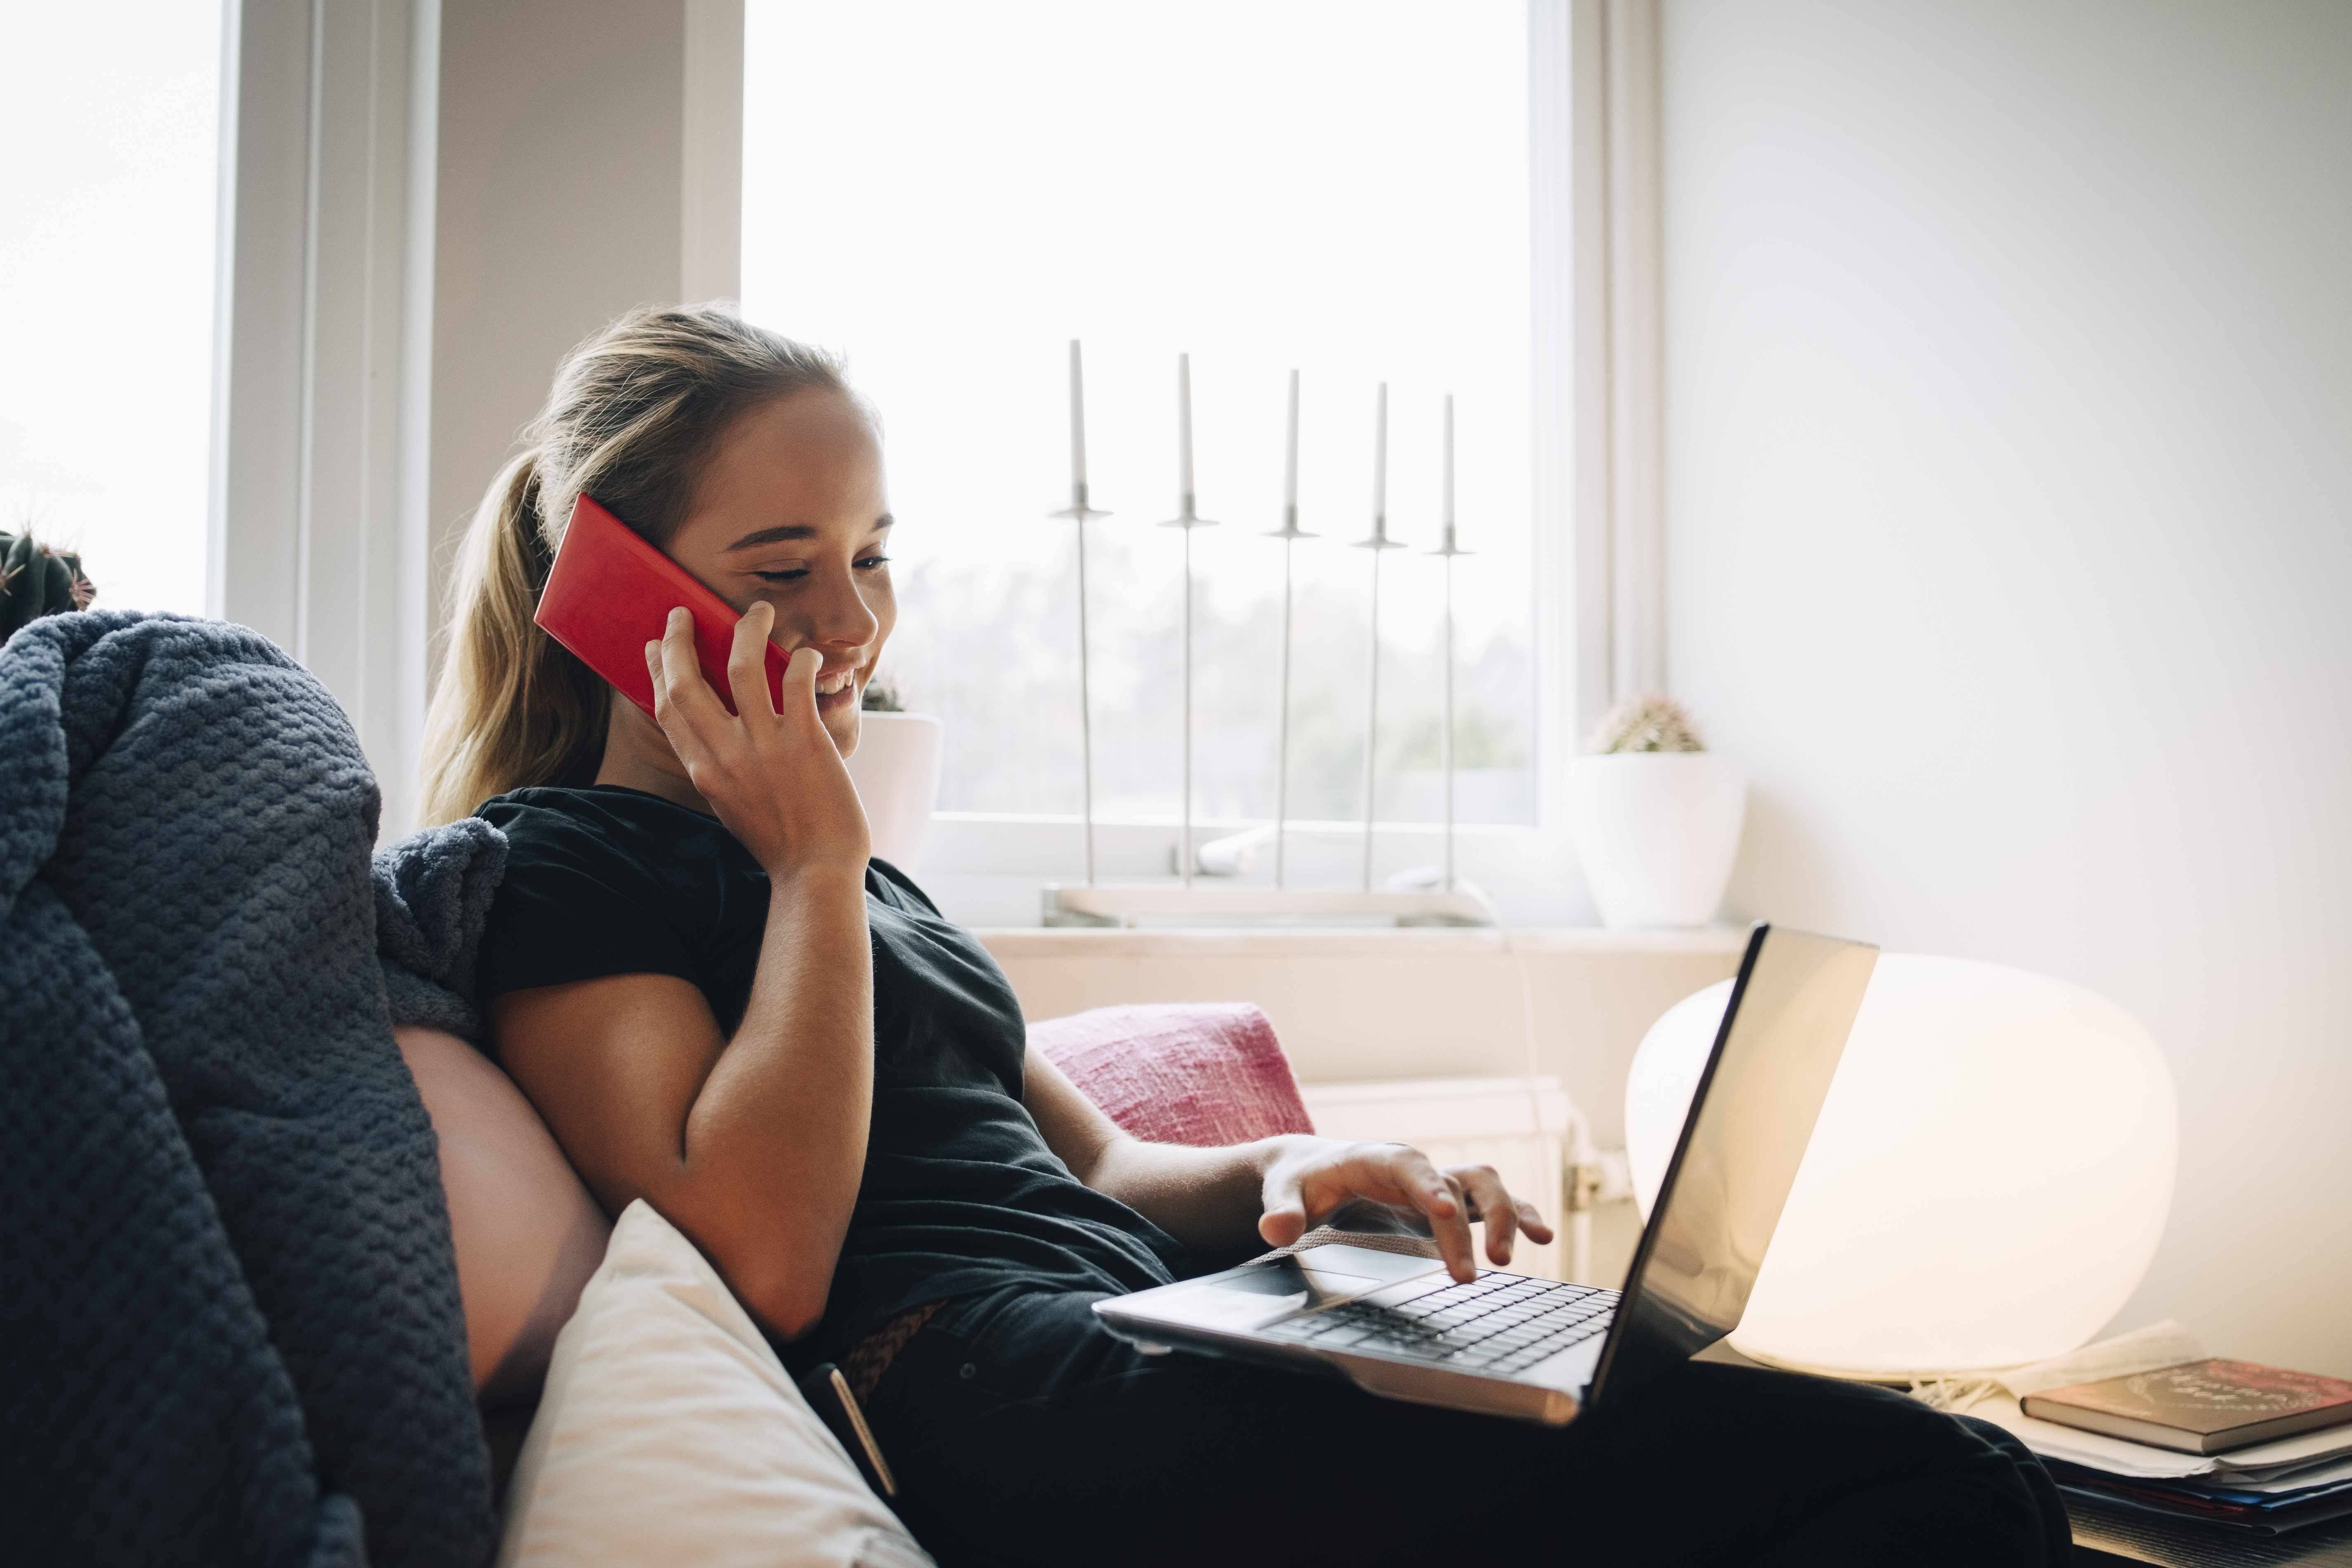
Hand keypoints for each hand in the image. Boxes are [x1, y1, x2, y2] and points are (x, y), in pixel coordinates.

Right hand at [644, 602, 869, 878]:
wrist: (815, 873)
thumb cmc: (780, 843)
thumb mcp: (732, 804)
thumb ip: (719, 768)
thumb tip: (716, 735)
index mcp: (703, 771)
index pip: (667, 709)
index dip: (657, 670)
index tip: (653, 645)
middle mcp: (725, 754)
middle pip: (686, 681)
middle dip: (679, 639)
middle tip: (683, 613)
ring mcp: (764, 745)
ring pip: (742, 666)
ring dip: (747, 630)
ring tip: (758, 611)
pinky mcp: (805, 741)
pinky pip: (797, 682)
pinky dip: (802, 660)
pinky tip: (808, 655)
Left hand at [1256, 1136, 1556, 1284]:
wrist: (1313, 1169)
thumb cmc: (1301, 1180)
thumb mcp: (1283, 1192)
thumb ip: (1281, 1209)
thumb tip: (1275, 1229)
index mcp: (1377, 1158)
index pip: (1409, 1167)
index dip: (1429, 1186)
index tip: (1445, 1210)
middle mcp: (1415, 1167)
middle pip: (1456, 1181)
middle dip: (1470, 1223)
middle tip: (1473, 1271)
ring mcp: (1435, 1182)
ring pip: (1484, 1186)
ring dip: (1504, 1215)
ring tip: (1508, 1257)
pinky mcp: (1447, 1201)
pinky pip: (1491, 1203)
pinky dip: (1518, 1215)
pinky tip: (1541, 1237)